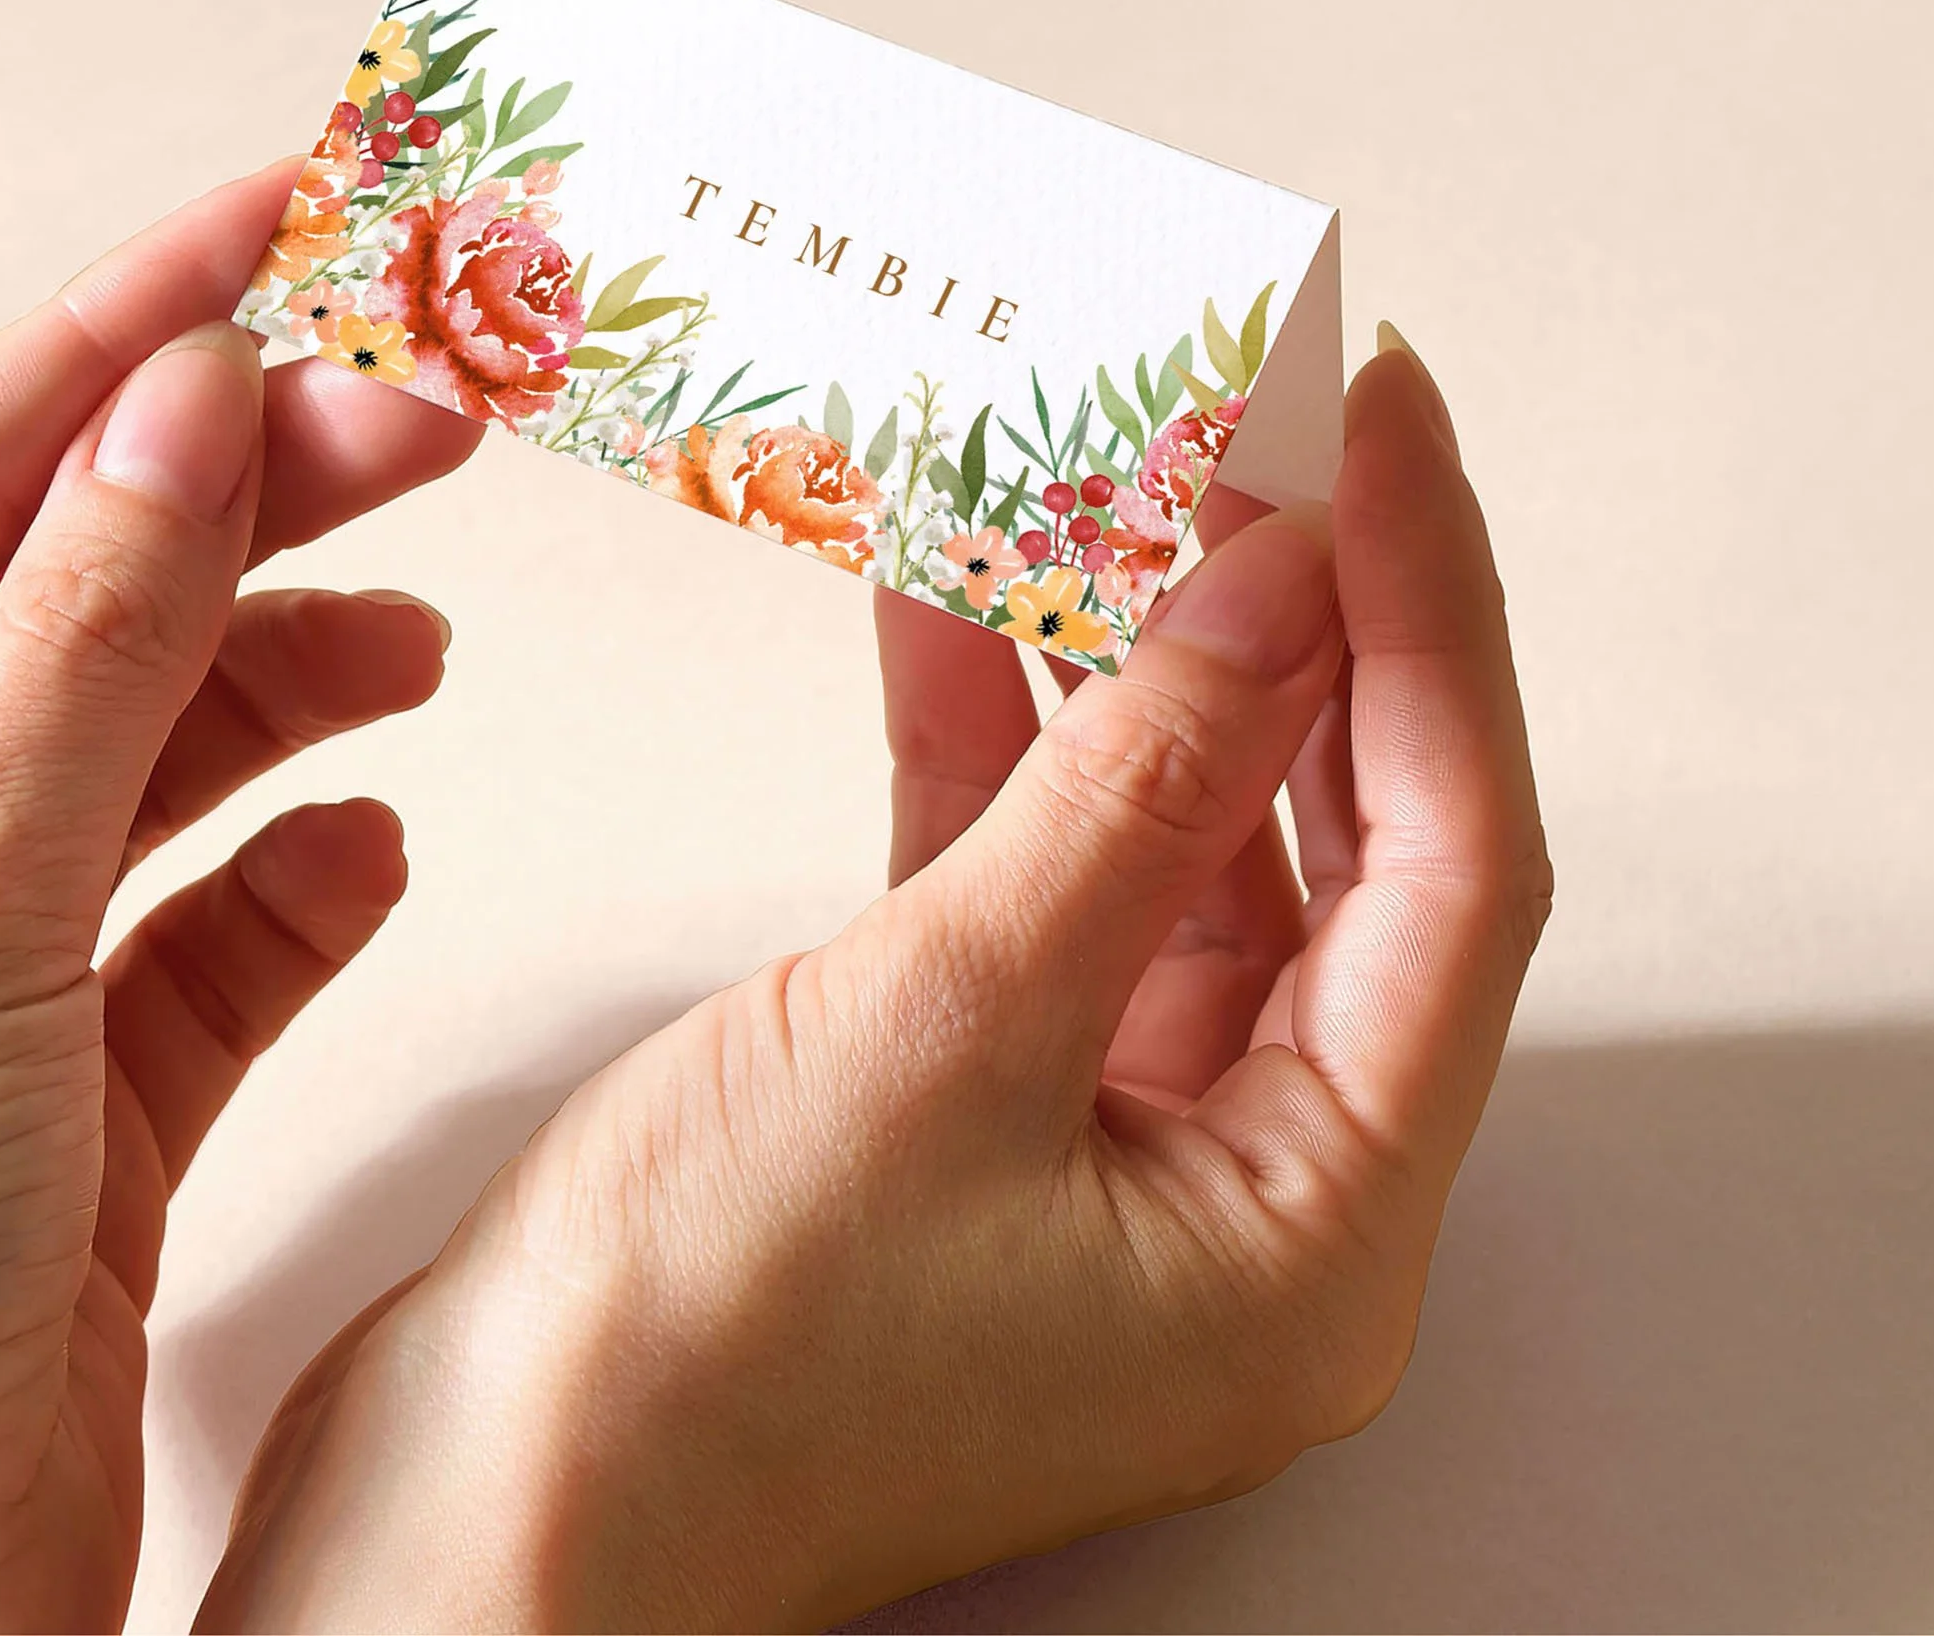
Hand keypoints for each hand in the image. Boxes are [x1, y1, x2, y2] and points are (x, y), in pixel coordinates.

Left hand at [0, 169, 480, 1630]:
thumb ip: (89, 636)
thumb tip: (189, 395)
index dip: (137, 319)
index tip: (290, 209)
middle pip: (87, 587)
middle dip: (261, 490)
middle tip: (437, 404)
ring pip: (161, 741)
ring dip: (294, 674)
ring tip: (417, 632)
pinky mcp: (76, 1091)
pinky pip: (212, 927)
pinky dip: (299, 877)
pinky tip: (366, 846)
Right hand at [203, 337, 1548, 1630]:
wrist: (479, 1509)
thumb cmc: (702, 1354)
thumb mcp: (952, 1020)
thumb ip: (1139, 786)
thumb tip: (1281, 592)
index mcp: (1312, 1231)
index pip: (1454, 865)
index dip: (1432, 621)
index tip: (1390, 430)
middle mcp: (1241, 1196)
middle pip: (1331, 844)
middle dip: (1294, 621)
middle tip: (1264, 425)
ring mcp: (1102, 1147)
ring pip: (1167, 843)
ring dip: (1127, 661)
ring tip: (1105, 470)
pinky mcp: (973, 1102)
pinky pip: (1030, 880)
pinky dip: (999, 742)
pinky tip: (958, 600)